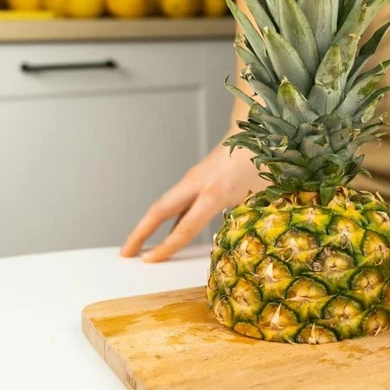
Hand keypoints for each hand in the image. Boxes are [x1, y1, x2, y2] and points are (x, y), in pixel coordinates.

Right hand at [121, 133, 266, 261]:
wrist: (257, 129)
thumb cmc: (263, 161)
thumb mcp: (261, 195)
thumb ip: (248, 218)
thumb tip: (243, 241)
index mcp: (215, 192)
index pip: (185, 227)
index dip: (167, 247)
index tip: (150, 261)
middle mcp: (198, 184)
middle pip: (160, 210)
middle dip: (140, 232)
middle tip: (126, 253)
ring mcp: (196, 179)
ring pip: (167, 205)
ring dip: (153, 225)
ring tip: (143, 247)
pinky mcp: (199, 177)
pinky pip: (180, 201)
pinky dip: (173, 217)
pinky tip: (175, 231)